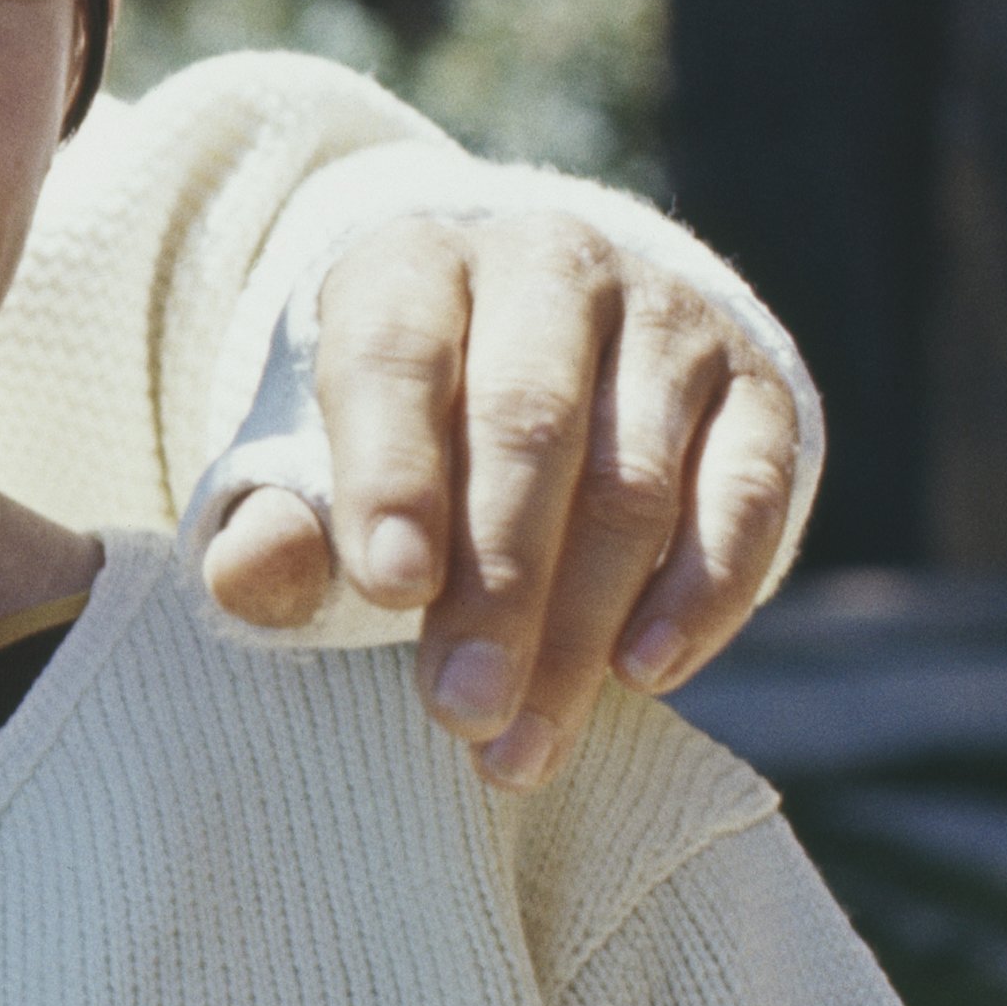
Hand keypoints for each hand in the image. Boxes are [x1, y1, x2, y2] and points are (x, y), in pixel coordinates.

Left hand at [202, 212, 802, 788]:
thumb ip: (272, 527)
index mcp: (413, 264)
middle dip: (496, 581)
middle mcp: (549, 265)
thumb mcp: (306, 466)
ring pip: (637, 474)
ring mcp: (667, 321)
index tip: (388, 589)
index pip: (397, 352)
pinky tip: (642, 675)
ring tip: (524, 741)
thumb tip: (248, 579)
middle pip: (530, 421)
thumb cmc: (393, 442)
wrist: (533, 370)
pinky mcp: (758, 389)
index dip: (392, 472)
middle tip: (459, 708)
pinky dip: (702, 593)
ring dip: (583, 624)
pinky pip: (747, 494)